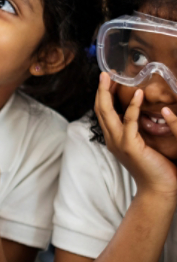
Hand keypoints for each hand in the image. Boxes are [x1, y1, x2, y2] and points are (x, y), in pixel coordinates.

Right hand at [95, 73, 176, 196]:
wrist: (159, 188)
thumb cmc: (156, 167)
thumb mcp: (144, 143)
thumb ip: (139, 129)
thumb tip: (142, 112)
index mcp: (114, 138)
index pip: (103, 112)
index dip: (103, 95)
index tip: (107, 79)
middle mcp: (112, 139)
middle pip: (100, 109)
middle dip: (101, 90)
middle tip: (105, 73)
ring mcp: (119, 142)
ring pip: (107, 113)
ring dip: (108, 93)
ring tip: (112, 77)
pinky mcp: (130, 146)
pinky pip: (129, 121)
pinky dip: (132, 106)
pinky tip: (137, 94)